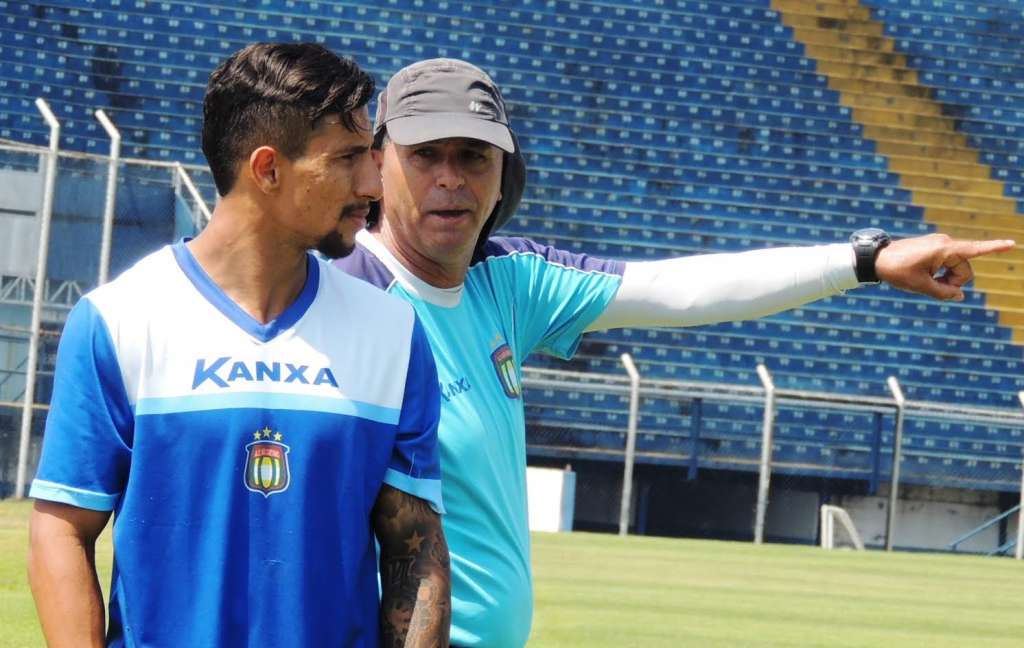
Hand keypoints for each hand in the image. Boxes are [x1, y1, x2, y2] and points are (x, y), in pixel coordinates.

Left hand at [875, 233, 1014, 300]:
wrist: (876, 258)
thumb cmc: (897, 271)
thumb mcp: (920, 286)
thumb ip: (943, 293)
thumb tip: (959, 296)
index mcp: (944, 249)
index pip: (975, 249)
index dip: (995, 248)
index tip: (1013, 244)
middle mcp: (945, 243)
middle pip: (965, 270)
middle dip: (954, 282)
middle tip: (932, 286)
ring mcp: (940, 244)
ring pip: (955, 269)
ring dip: (946, 279)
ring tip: (924, 280)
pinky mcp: (934, 248)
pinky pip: (946, 264)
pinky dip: (940, 273)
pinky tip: (925, 275)